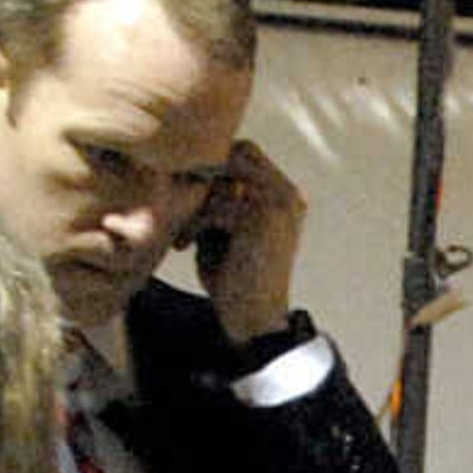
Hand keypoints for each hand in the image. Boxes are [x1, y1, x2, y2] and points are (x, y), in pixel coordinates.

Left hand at [190, 139, 309, 348]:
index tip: (191, 201)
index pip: (245, 153)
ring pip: (224, 177)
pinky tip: (185, 245)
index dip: (213, 168)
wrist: (254, 321)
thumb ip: (217, 197)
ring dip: (197, 203)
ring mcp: (280, 204)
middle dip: (207, 177)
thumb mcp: (224, 230)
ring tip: (183, 233)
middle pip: (239, 152)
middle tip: (186, 207)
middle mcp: (288, 195)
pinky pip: (216, 205)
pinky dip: (194, 224)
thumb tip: (187, 165)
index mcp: (285, 196)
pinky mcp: (263, 219)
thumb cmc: (234, 278)